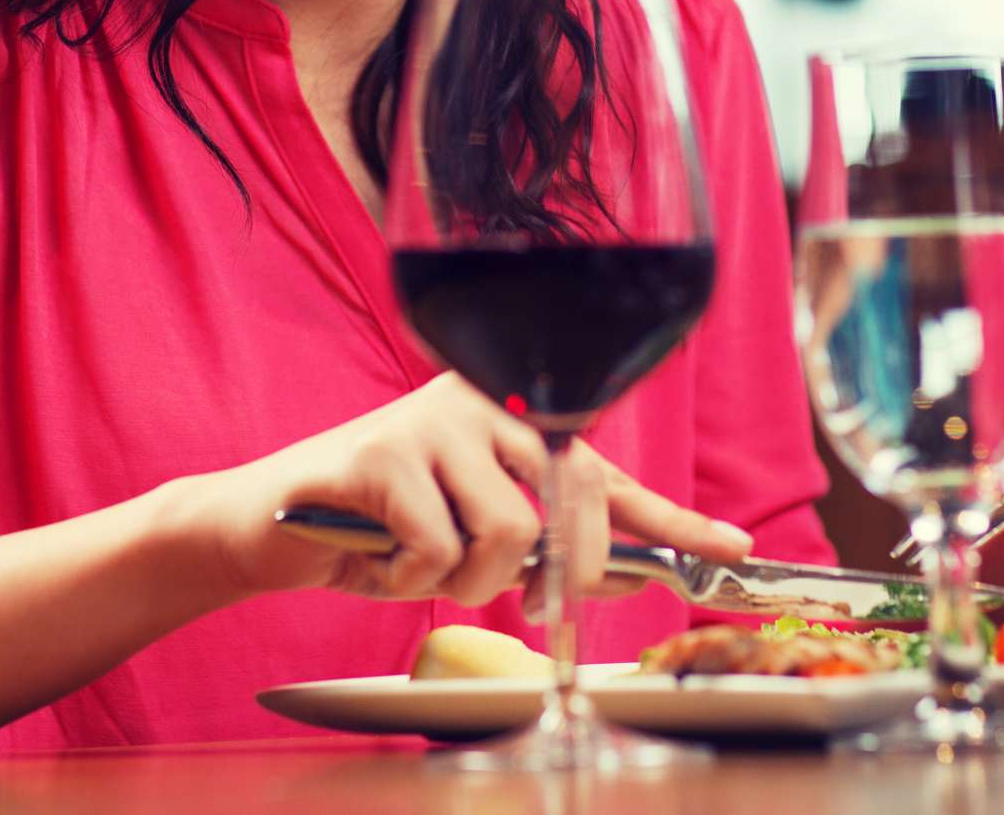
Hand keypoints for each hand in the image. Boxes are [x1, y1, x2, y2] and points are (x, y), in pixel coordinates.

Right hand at [182, 373, 752, 606]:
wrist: (269, 525)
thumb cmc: (378, 530)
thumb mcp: (472, 532)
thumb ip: (541, 541)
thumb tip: (624, 573)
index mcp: (509, 414)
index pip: (606, 473)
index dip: (674, 518)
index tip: (734, 547)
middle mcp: (479, 400)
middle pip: (569, 501)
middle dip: (558, 574)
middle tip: (524, 604)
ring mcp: (431, 420)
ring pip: (508, 531)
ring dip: (468, 581)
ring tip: (422, 566)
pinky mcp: (383, 453)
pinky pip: (439, 547)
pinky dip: (411, 579)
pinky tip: (379, 558)